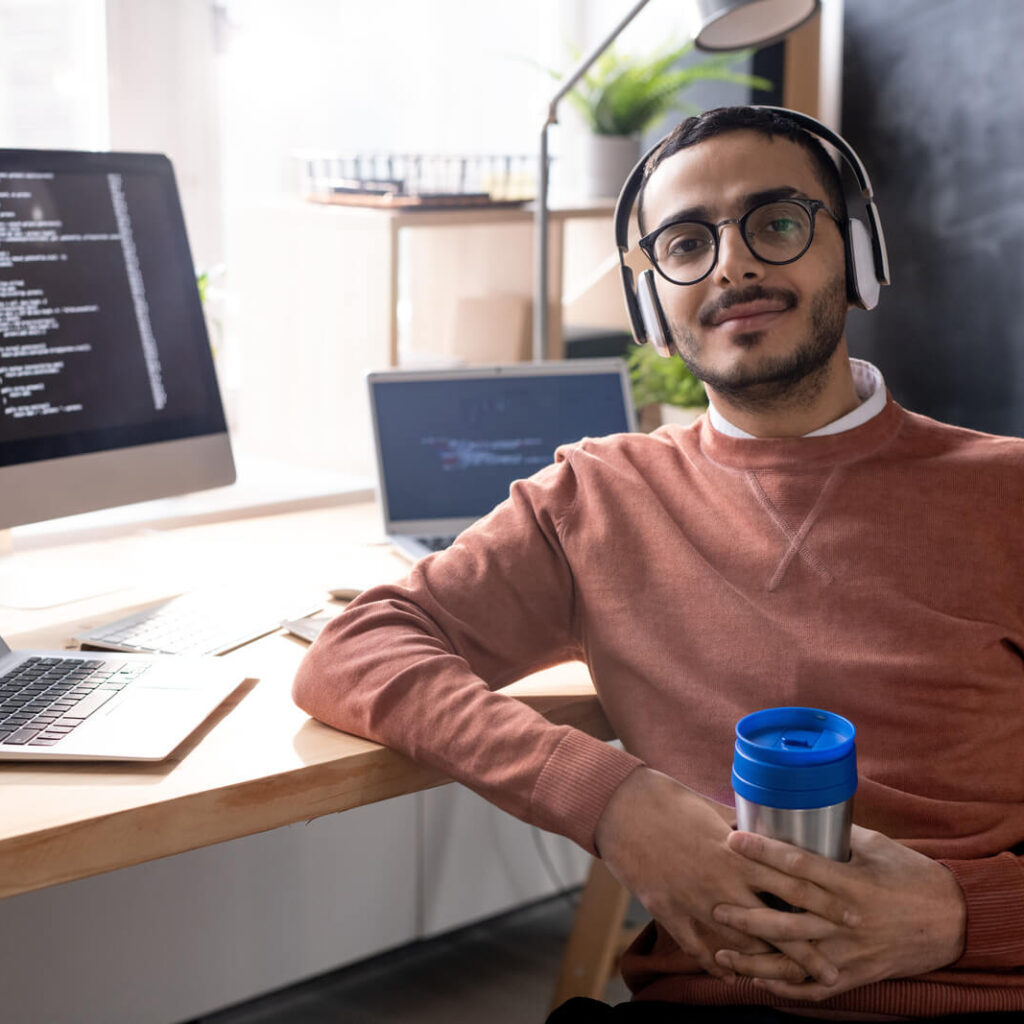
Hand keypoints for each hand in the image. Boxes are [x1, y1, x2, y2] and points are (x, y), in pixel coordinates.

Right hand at [594, 769, 854, 985]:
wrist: (622, 810)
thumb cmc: (670, 802)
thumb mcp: (715, 812)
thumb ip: (744, 832)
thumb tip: (772, 837)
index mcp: (738, 853)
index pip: (794, 883)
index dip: (826, 903)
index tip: (852, 917)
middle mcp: (722, 884)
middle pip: (776, 926)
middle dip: (808, 951)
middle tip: (835, 973)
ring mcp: (696, 904)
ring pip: (742, 946)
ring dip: (769, 968)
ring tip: (793, 983)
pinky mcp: (671, 915)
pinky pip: (702, 950)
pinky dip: (721, 965)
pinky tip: (736, 975)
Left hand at [710, 825, 967, 1000]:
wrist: (952, 921)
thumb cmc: (911, 875)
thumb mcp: (874, 846)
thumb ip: (834, 838)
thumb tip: (795, 817)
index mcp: (851, 883)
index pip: (799, 867)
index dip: (764, 852)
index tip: (733, 838)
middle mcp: (847, 921)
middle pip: (790, 917)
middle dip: (749, 911)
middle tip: (714, 902)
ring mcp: (850, 952)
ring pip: (795, 959)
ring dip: (756, 958)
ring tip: (721, 950)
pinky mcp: (854, 975)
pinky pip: (815, 987)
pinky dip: (786, 987)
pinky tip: (758, 981)